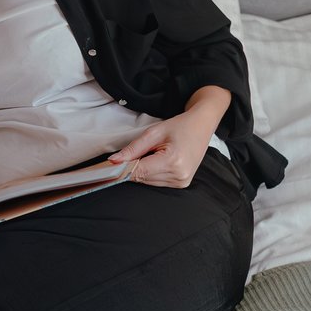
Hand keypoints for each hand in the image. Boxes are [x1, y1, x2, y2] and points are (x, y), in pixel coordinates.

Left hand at [109, 86, 231, 188]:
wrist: (202, 126)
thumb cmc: (180, 126)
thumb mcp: (154, 132)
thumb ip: (133, 149)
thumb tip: (113, 161)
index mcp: (173, 161)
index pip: (139, 171)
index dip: (122, 169)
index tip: (108, 167)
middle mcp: (179, 175)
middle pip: (142, 178)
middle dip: (132, 167)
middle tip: (131, 154)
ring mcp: (181, 182)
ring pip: (148, 182)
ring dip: (143, 170)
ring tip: (152, 154)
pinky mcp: (182, 184)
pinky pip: (157, 182)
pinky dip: (151, 173)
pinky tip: (157, 160)